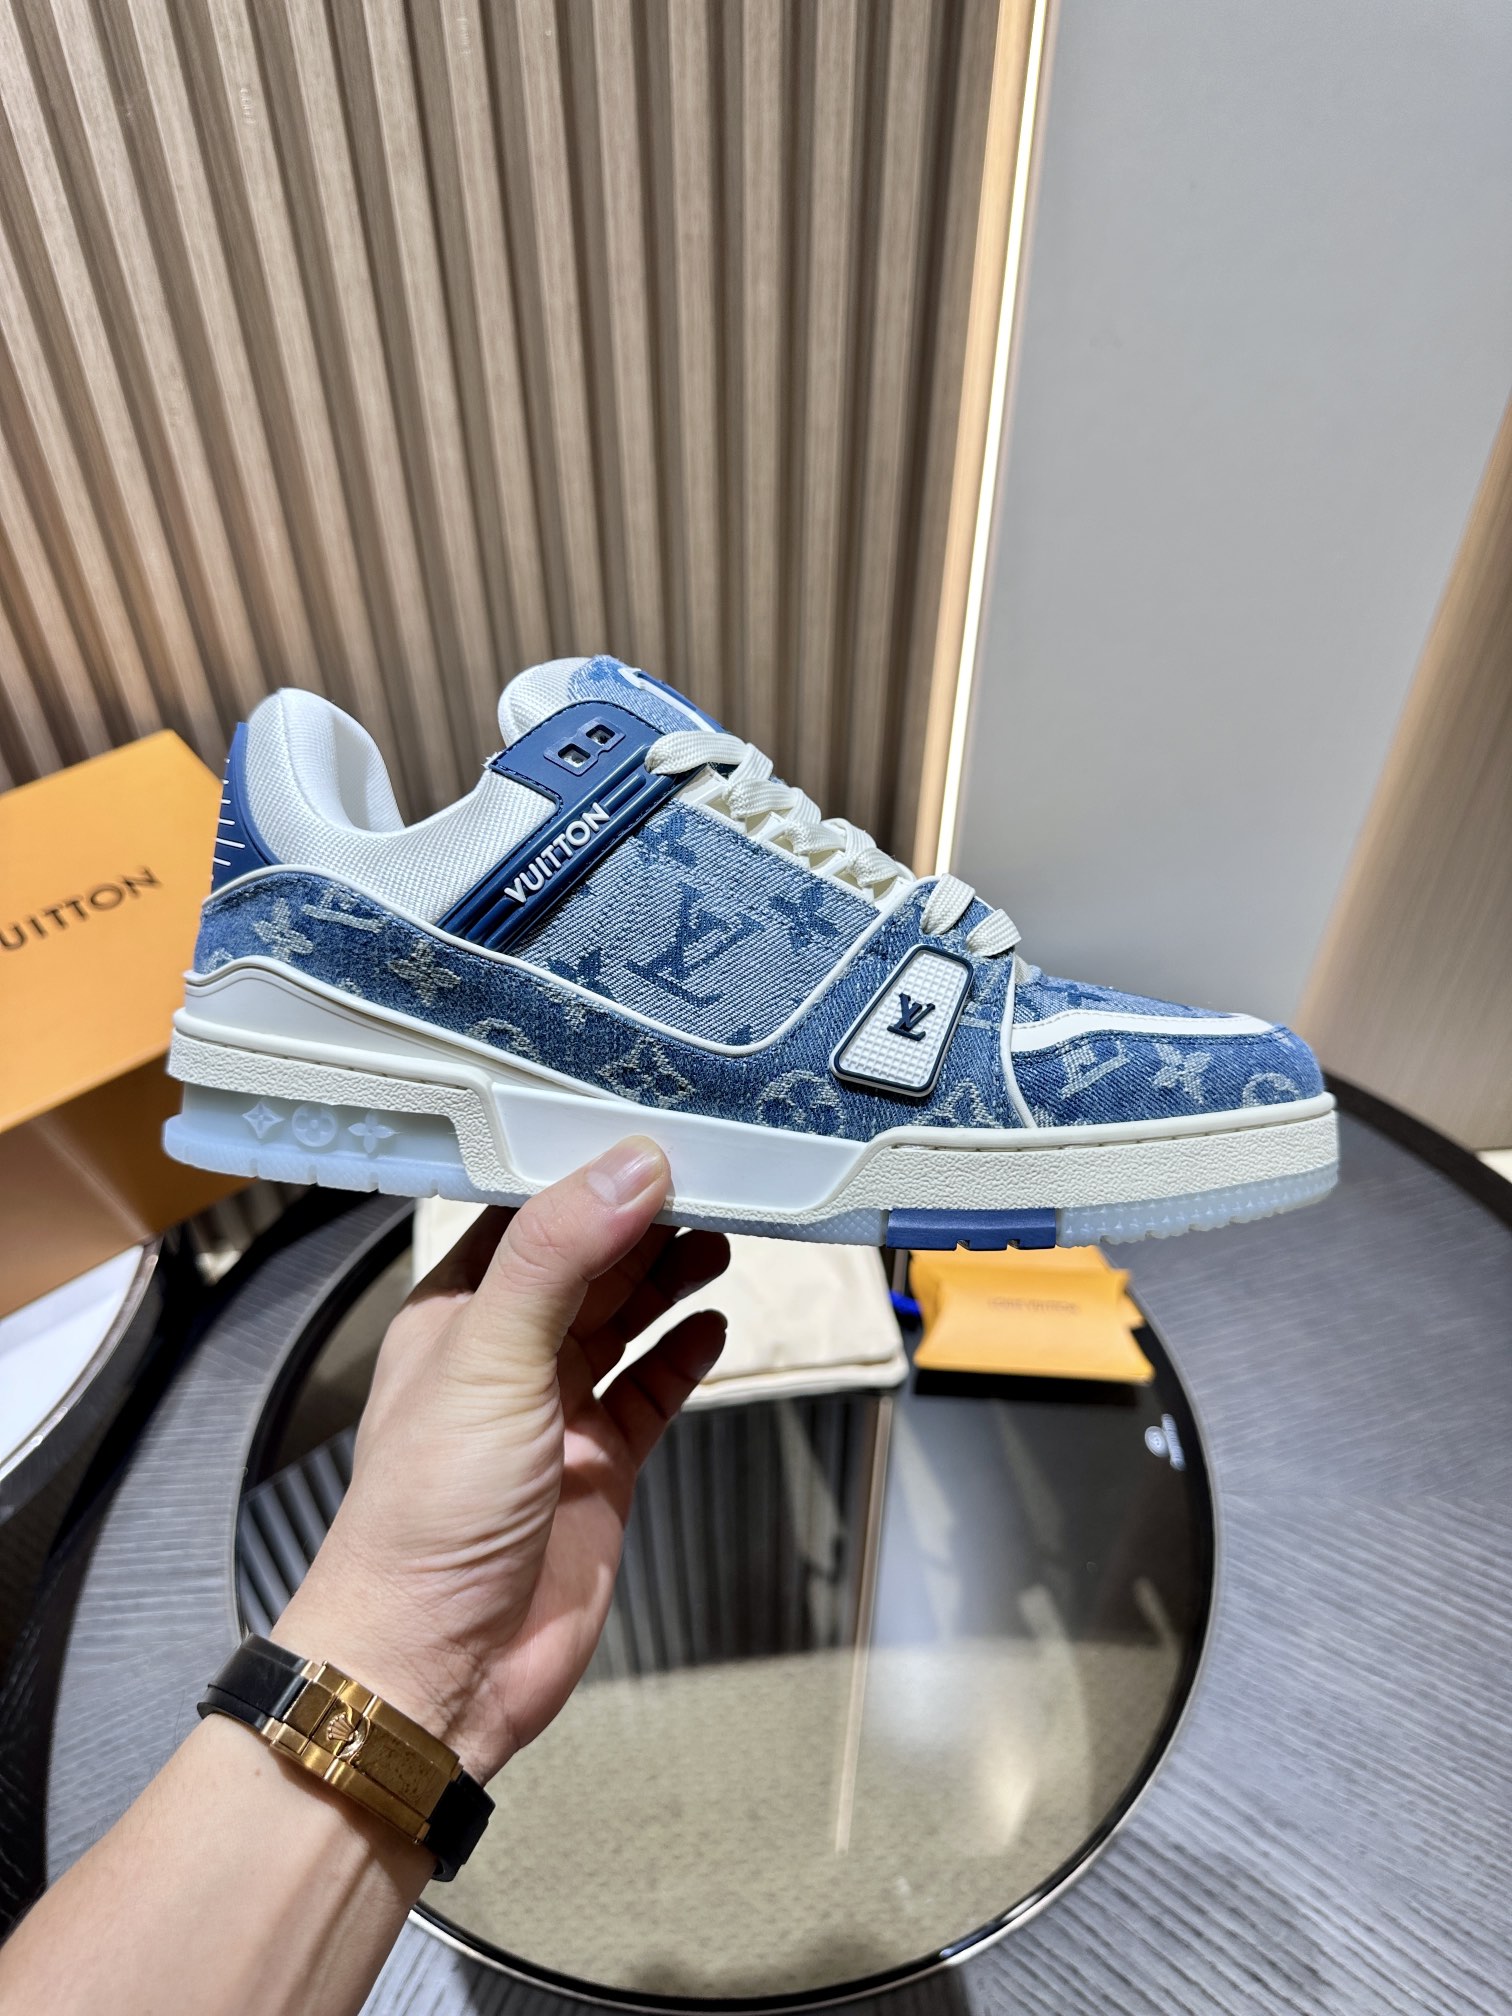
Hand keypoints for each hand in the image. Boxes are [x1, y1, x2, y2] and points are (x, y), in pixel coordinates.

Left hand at [277, 1138, 728, 1780]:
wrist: (435, 1669)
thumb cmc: (425, 1518)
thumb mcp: (490, 1359)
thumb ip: (559, 1256)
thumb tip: (630, 1168)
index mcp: (457, 1311)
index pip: (526, 1210)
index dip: (586, 1168)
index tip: (653, 1126)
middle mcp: (505, 1353)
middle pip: (587, 1259)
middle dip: (643, 1216)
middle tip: (715, 1172)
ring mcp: (556, 1411)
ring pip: (625, 1319)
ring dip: (669, 1276)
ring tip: (725, 1233)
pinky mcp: (600, 1467)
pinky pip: (651, 1391)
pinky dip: (684, 1355)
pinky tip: (713, 1322)